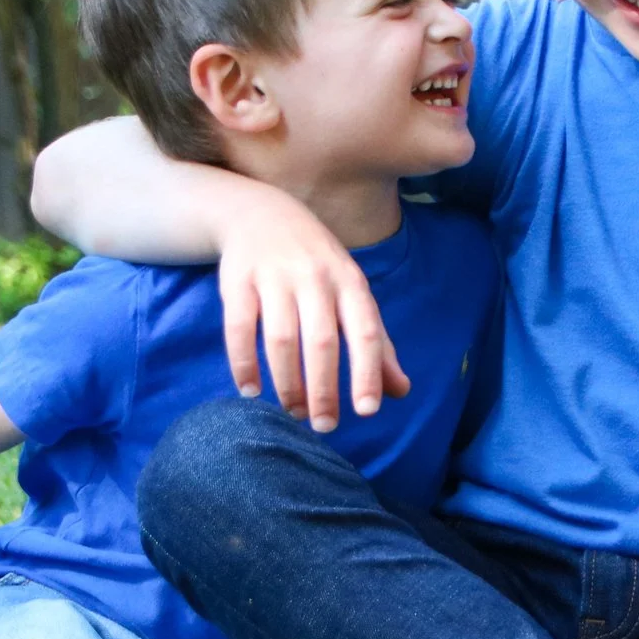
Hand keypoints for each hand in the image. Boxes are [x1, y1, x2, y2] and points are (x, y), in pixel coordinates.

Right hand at [218, 199, 408, 430]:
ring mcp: (274, 277)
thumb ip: (376, 343)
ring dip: (286, 382)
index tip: (366, 411)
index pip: (365, 331)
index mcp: (350, 282)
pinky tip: (249, 390)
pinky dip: (243, 363)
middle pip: (321, 341)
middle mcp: (315, 277)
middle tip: (325, 426)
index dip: (367, 372)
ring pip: (281, 339)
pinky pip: (238, 329)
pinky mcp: (238, 281)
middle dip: (324, 389)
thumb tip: (401, 391)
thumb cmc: (317, 265)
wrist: (261, 213)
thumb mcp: (352, 294)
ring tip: (292, 412)